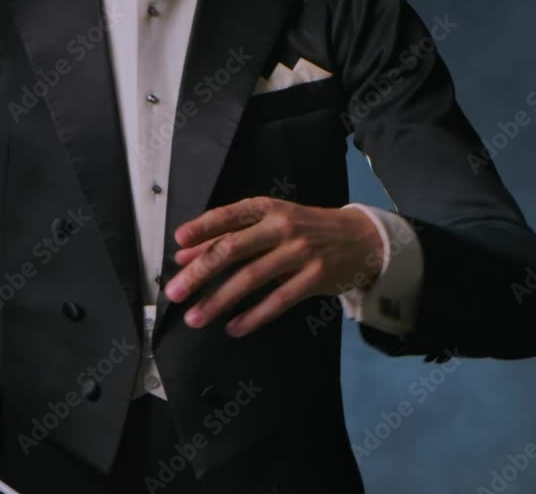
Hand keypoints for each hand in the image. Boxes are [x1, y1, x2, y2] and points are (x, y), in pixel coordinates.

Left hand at [164, 198, 383, 337]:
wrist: (360, 238)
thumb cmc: (304, 229)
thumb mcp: (268, 224)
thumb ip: (226, 237)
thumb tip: (183, 256)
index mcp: (267, 208)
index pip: (229, 215)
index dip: (203, 228)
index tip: (178, 242)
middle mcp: (282, 227)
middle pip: (233, 249)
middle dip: (200, 272)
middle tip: (174, 292)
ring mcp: (300, 252)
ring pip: (252, 278)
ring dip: (219, 300)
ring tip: (195, 317)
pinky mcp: (315, 278)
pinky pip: (279, 300)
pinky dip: (254, 316)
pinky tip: (233, 327)